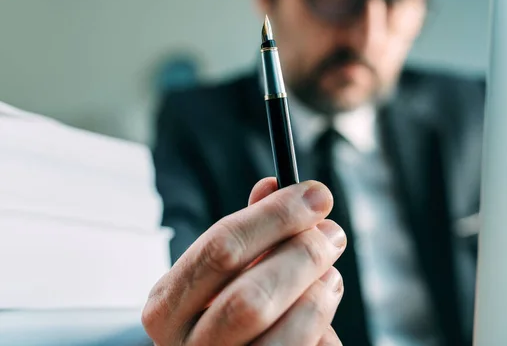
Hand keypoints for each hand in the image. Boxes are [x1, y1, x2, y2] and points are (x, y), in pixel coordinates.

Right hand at [142, 178, 345, 344]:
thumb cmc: (228, 313)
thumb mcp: (227, 271)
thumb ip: (249, 231)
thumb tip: (274, 184)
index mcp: (168, 305)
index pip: (221, 249)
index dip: (275, 217)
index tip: (316, 196)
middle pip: (251, 298)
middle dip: (302, 256)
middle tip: (332, 235)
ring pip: (283, 337)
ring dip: (317, 297)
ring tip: (329, 277)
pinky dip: (322, 330)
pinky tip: (321, 316)